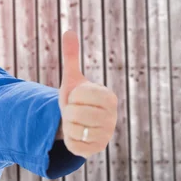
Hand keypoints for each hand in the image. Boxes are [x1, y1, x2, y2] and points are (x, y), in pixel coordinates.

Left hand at [57, 30, 117, 157]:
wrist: (75, 121)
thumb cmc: (76, 98)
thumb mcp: (72, 77)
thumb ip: (71, 56)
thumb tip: (69, 30)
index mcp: (109, 97)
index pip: (81, 95)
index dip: (73, 95)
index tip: (78, 97)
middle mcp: (113, 117)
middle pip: (76, 114)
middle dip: (68, 111)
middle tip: (74, 111)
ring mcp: (107, 135)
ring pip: (74, 129)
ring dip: (67, 125)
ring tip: (75, 122)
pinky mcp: (97, 150)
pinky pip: (73, 144)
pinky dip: (68, 139)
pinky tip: (76, 135)